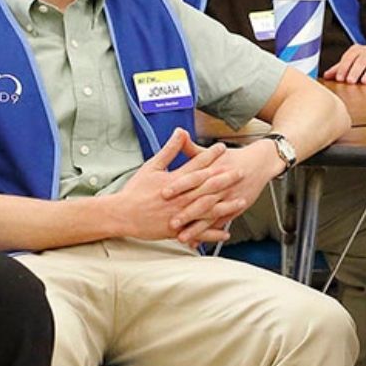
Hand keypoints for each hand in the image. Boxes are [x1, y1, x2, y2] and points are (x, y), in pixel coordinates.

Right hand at [115, 128, 237, 244]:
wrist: (122, 214)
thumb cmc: (136, 190)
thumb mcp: (152, 166)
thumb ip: (169, 150)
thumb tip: (180, 132)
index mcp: (174, 181)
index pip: (196, 165)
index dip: (211, 156)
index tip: (223, 147)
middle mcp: (180, 197)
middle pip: (207, 186)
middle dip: (226, 179)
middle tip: (241, 171)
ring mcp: (180, 214)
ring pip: (207, 209)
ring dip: (226, 205)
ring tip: (242, 201)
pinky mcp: (177, 229)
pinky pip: (199, 232)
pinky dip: (213, 232)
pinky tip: (226, 231)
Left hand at [162, 140, 283, 243]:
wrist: (261, 163)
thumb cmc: (235, 158)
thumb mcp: (214, 151)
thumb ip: (193, 148)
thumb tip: (179, 134)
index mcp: (213, 170)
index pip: (193, 178)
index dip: (179, 185)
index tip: (164, 193)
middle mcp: (221, 185)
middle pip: (201, 200)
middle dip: (186, 213)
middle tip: (171, 222)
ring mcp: (228, 199)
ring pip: (210, 216)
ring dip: (197, 228)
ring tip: (183, 237)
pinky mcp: (235, 208)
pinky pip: (221, 223)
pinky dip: (210, 232)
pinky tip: (199, 240)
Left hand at [323, 44, 365, 83]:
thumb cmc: (363, 63)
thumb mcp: (350, 63)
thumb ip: (338, 69)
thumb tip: (325, 76)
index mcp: (356, 51)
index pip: (349, 58)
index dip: (343, 68)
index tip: (339, 78)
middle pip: (361, 61)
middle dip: (355, 71)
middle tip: (350, 81)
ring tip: (365, 82)